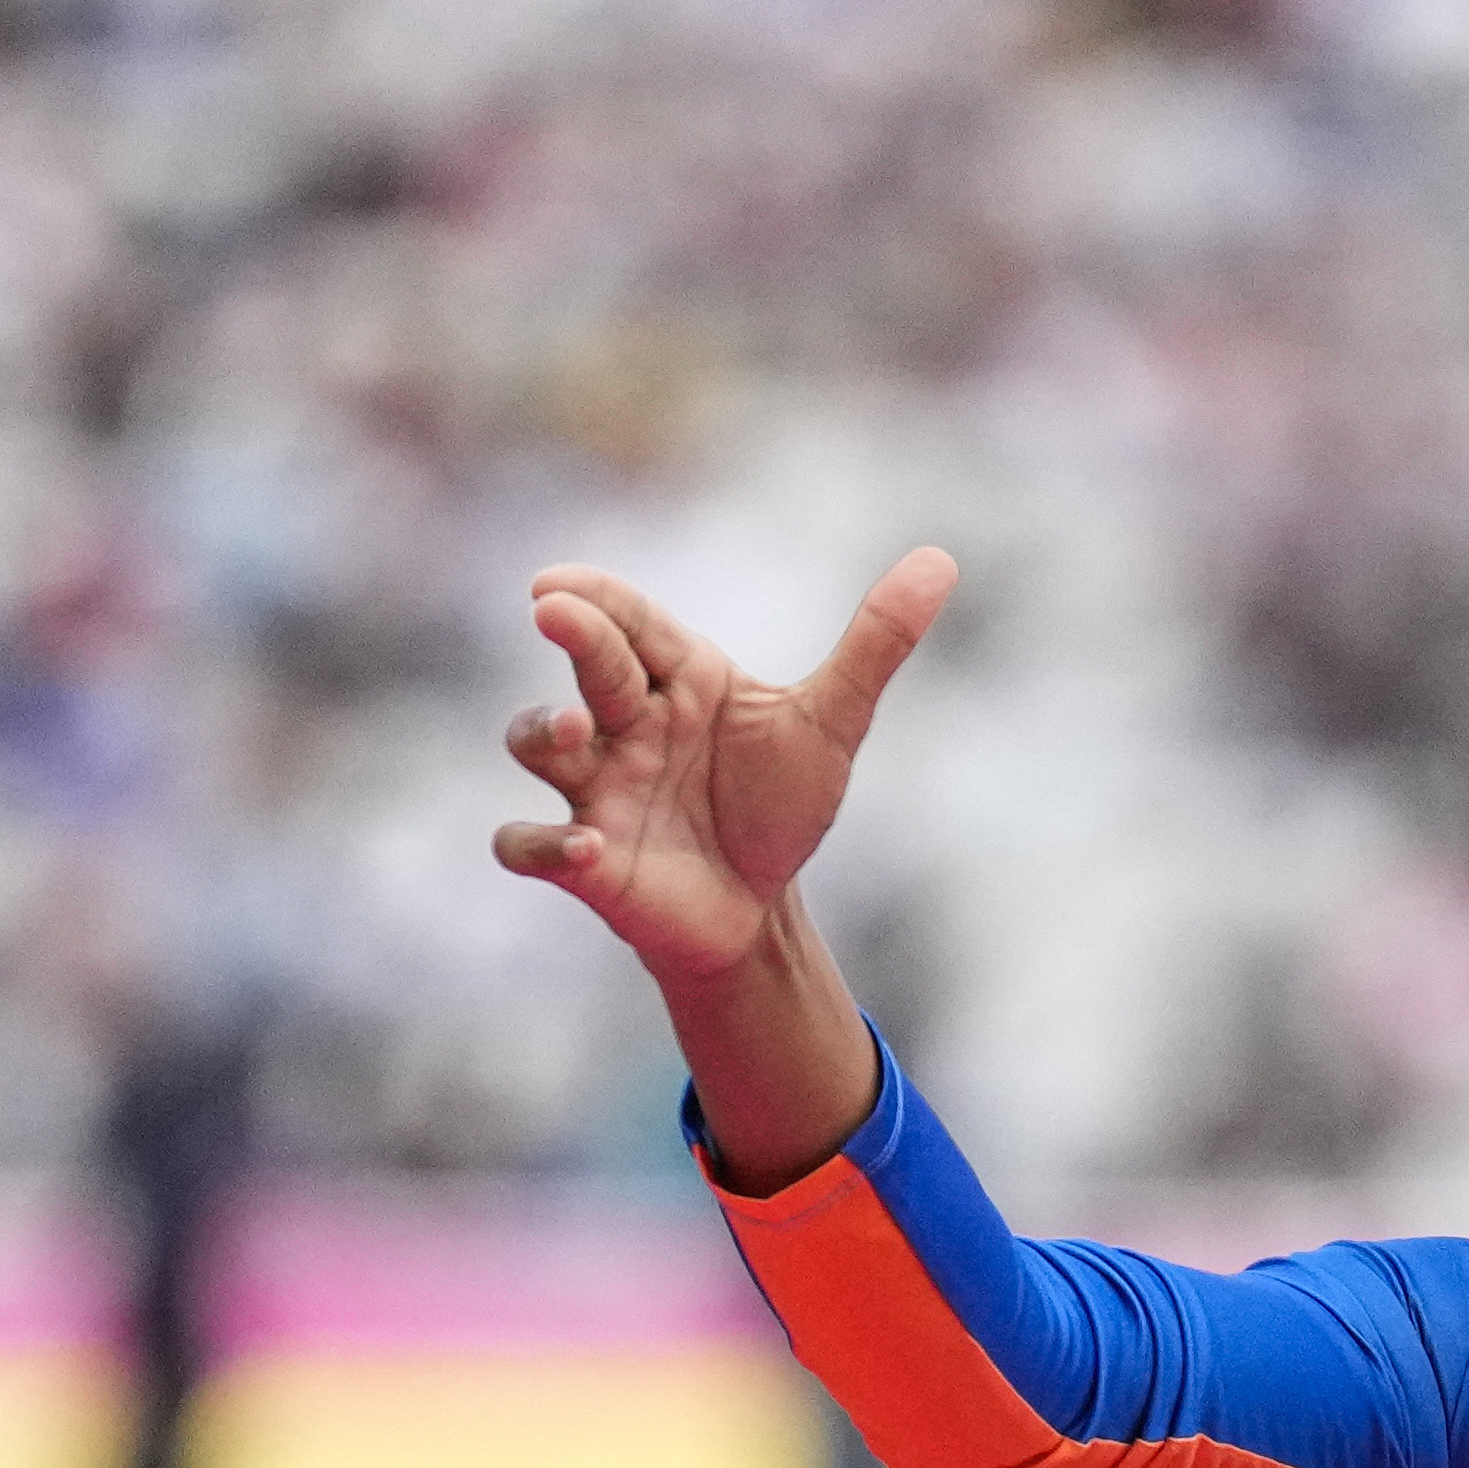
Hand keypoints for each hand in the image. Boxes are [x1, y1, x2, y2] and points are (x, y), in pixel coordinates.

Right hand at [493, 550, 954, 982]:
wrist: (758, 909)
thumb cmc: (778, 806)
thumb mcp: (832, 724)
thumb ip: (875, 644)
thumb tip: (939, 559)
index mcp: (679, 678)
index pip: (632, 619)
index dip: (594, 594)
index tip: (557, 581)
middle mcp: (626, 723)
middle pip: (587, 665)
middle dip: (572, 635)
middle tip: (554, 610)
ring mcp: (597, 788)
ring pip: (534, 742)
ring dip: (539, 731)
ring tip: (571, 732)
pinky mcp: (583, 860)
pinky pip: (529, 843)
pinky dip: (543, 843)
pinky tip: (585, 846)